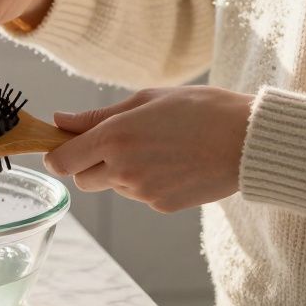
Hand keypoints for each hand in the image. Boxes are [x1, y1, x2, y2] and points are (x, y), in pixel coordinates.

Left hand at [43, 87, 254, 212]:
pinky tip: (173, 163)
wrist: (248, 141)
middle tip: (116, 143)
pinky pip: (139, 195)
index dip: (57, 154)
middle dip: (89, 164)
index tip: (64, 146)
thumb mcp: (146, 100)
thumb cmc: (200, 109)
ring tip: (157, 148)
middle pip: (82, 179)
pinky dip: (146, 182)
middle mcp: (123, 169)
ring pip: (113, 186)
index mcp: (115, 137)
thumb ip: (97, 116)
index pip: (62, 161)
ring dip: (120, 172)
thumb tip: (60, 120)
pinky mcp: (161, 206)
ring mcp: (142, 192)